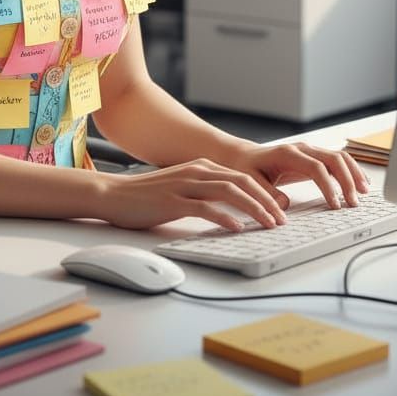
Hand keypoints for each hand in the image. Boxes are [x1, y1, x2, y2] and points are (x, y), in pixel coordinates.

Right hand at [96, 159, 289, 231]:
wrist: (114, 194)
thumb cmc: (148, 196)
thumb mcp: (183, 189)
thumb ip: (206, 194)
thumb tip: (234, 212)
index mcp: (202, 167)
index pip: (242, 177)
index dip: (265, 193)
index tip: (280, 210)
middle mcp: (197, 171)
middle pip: (242, 181)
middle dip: (266, 201)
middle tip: (282, 220)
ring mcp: (185, 184)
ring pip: (229, 192)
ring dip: (253, 208)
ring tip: (268, 224)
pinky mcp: (173, 200)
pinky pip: (205, 207)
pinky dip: (224, 217)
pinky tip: (237, 228)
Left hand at [229, 142, 368, 208]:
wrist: (245, 156)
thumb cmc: (247, 168)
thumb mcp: (250, 181)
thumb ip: (266, 193)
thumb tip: (283, 207)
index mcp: (288, 154)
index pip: (316, 168)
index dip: (328, 186)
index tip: (335, 205)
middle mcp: (302, 149)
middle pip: (334, 159)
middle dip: (347, 181)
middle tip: (354, 203)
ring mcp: (310, 151)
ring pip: (340, 157)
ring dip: (354, 174)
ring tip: (364, 194)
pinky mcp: (314, 157)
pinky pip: (337, 161)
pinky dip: (351, 171)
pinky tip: (359, 184)